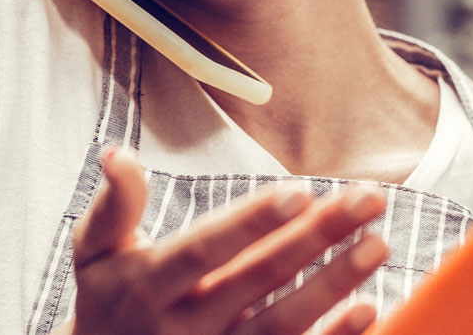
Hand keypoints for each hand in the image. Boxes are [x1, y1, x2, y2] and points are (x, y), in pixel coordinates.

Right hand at [67, 147, 389, 334]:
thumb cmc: (109, 302)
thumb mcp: (93, 255)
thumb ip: (113, 207)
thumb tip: (117, 155)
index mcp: (148, 283)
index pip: (206, 249)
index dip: (251, 223)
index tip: (300, 191)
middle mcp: (184, 325)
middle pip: (259, 279)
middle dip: (316, 238)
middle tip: (370, 198)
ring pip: (283, 325)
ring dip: (334, 286)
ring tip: (379, 244)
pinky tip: (368, 308)